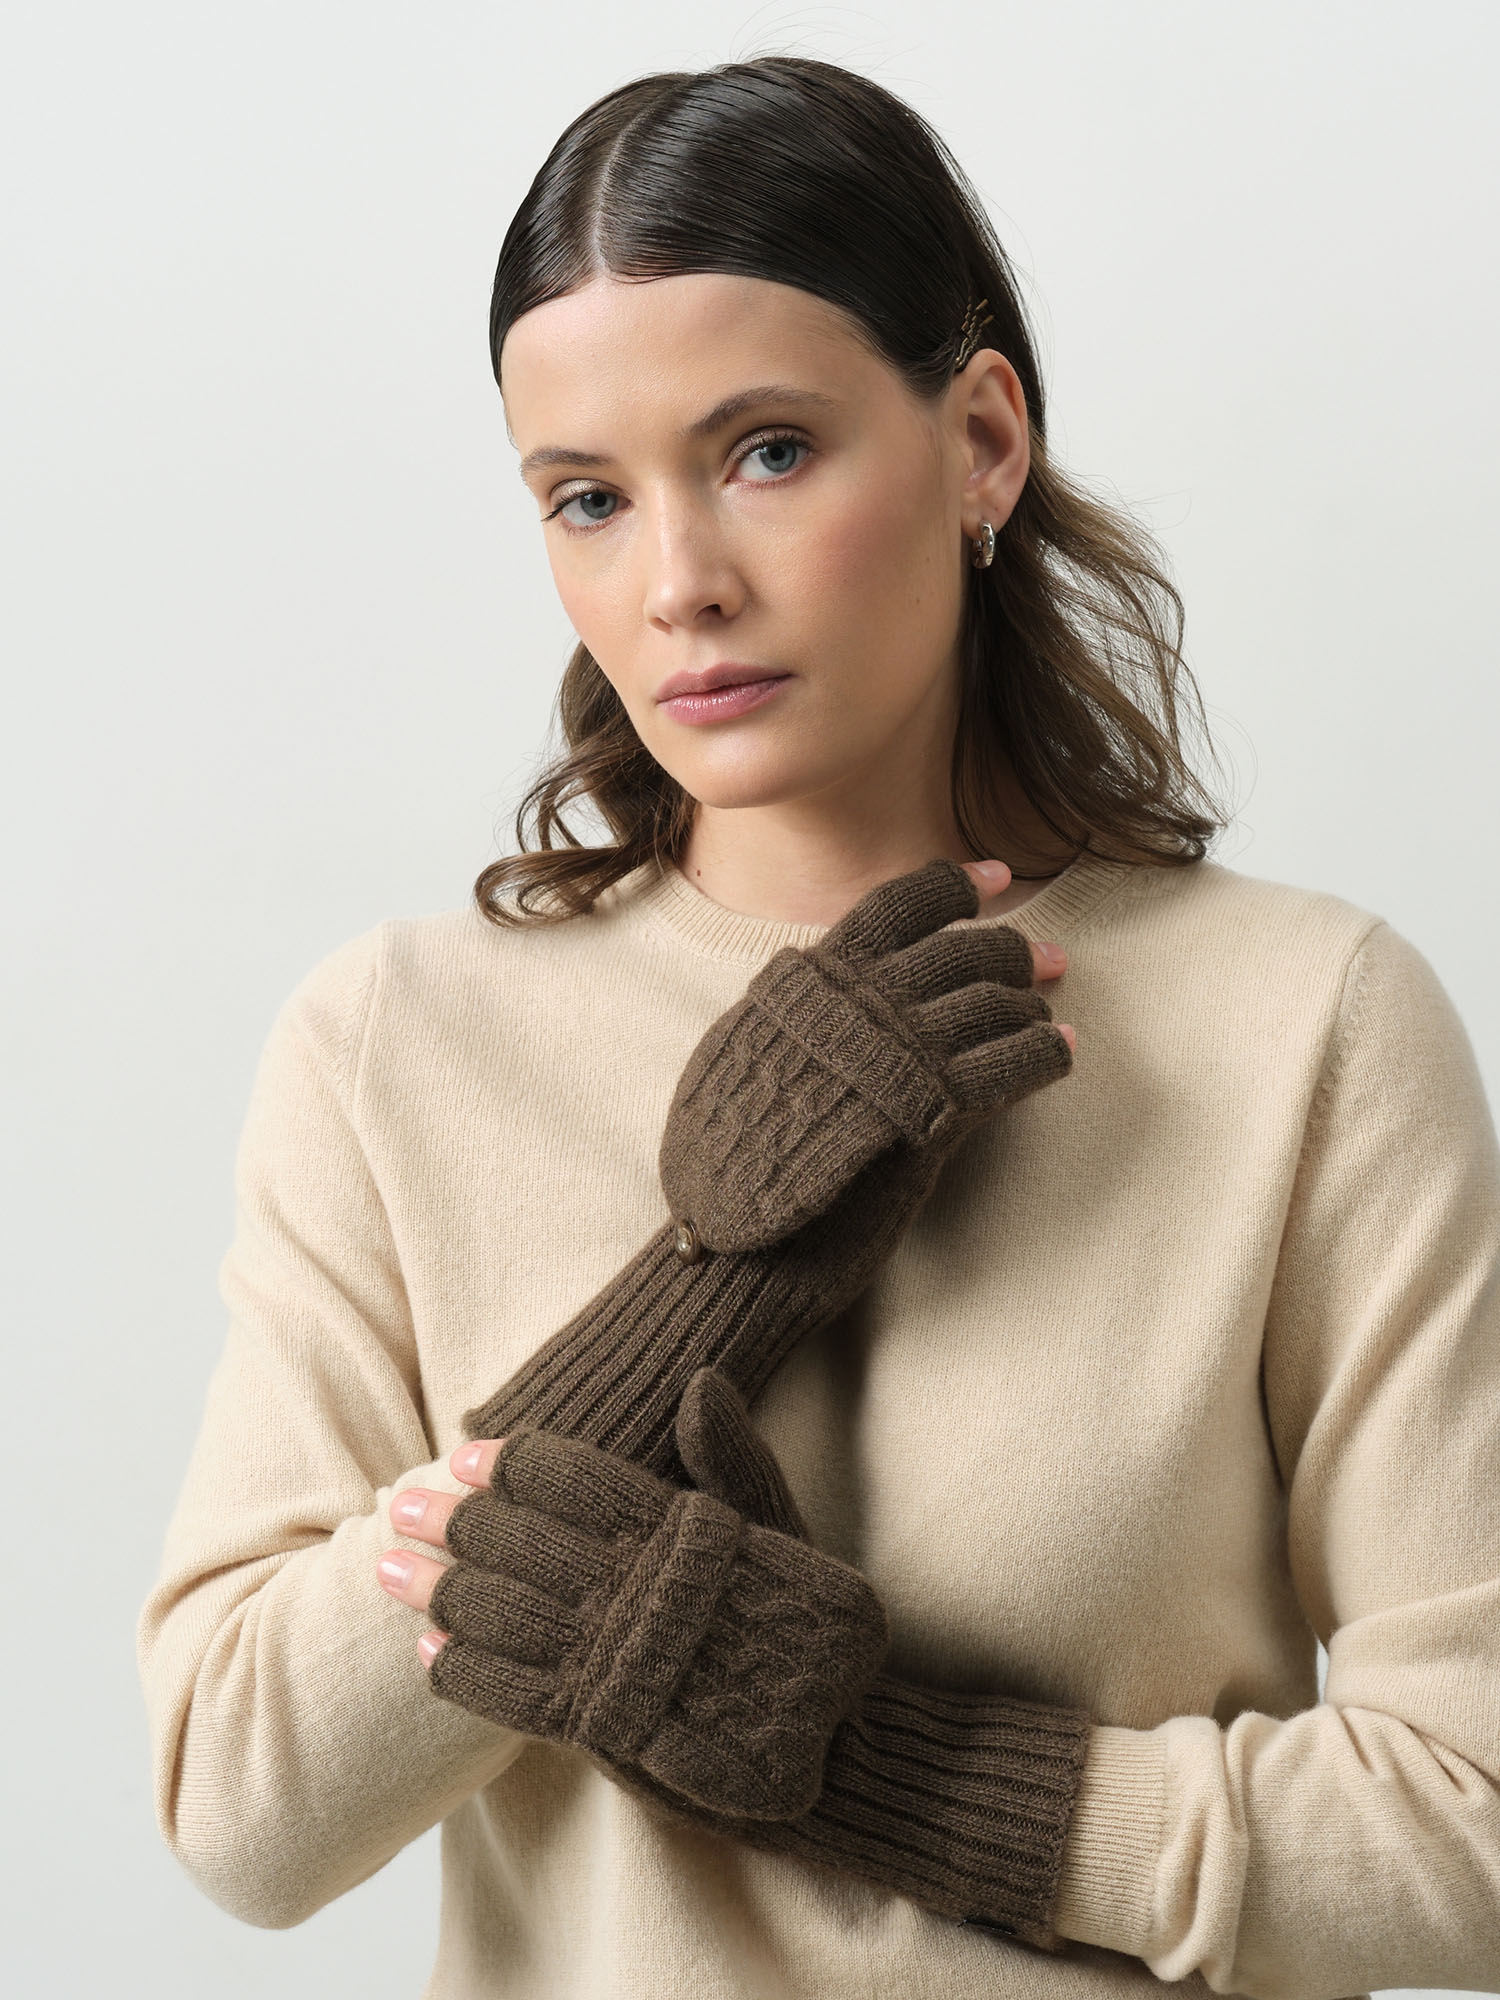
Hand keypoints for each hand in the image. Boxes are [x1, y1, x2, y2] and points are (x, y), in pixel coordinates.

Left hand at [377, 1424, 887, 1819]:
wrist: (833, 1735)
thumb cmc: (806, 1620)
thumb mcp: (778, 1525)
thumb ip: (731, 1452)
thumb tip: (700, 1379)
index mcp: (677, 1532)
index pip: (577, 1483)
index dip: (515, 1466)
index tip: (468, 1453)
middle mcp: (638, 1591)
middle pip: (522, 1544)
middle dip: (453, 1523)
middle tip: (399, 1503)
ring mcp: (616, 1663)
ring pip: (503, 1617)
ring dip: (439, 1592)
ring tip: (385, 1571)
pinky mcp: (602, 1729)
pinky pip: (514, 1696)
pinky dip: (466, 1671)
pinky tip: (427, 1651)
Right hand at [660, 856, 1074, 1253]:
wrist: (729, 1242)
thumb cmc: (722, 1162)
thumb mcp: (735, 1056)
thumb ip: (785, 1014)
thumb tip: (808, 985)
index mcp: (808, 984)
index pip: (894, 905)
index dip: (954, 886)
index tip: (995, 880)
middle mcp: (857, 1005)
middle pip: (960, 950)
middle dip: (1011, 950)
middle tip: (1045, 958)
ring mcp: (897, 1055)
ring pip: (992, 1004)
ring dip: (1030, 1007)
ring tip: (1047, 1020)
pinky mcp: (931, 1113)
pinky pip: (1011, 1065)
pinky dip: (1046, 1052)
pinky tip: (1061, 1054)